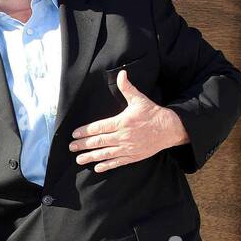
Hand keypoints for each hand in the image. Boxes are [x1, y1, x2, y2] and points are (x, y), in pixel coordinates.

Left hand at [68, 69, 189, 170]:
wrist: (169, 129)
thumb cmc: (152, 113)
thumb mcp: (139, 99)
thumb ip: (127, 88)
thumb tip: (121, 73)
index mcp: (122, 122)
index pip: (99, 127)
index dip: (86, 131)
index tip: (75, 134)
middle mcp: (123, 136)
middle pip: (99, 141)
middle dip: (83, 145)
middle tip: (71, 147)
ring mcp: (128, 147)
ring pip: (106, 153)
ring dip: (91, 157)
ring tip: (79, 159)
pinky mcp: (133, 156)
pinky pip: (117, 162)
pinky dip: (107, 165)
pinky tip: (97, 167)